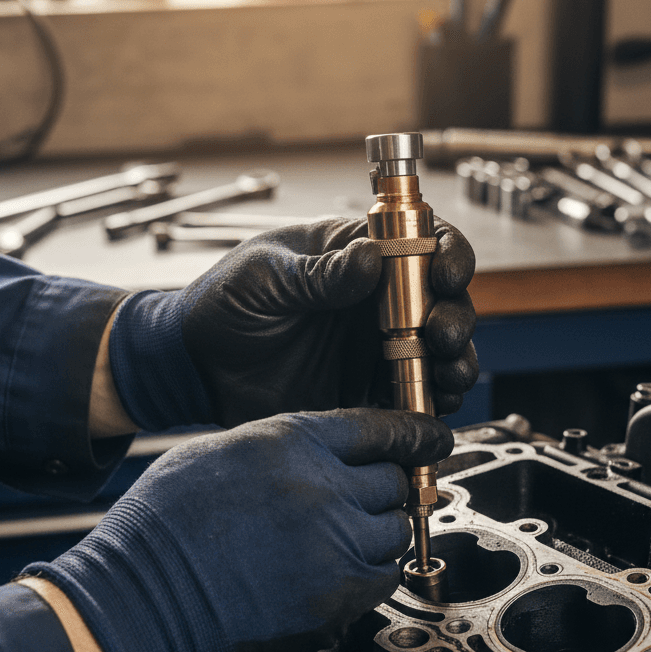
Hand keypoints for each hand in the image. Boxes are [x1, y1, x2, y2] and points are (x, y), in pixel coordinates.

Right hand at [22, 408, 452, 651]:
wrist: (136, 606)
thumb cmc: (159, 532)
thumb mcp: (216, 456)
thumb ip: (279, 451)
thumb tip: (317, 457)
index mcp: (290, 442)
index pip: (379, 429)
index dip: (412, 434)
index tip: (431, 439)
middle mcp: (323, 487)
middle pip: (394, 480)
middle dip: (385, 488)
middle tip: (368, 501)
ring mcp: (335, 545)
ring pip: (395, 530)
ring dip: (377, 532)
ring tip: (341, 541)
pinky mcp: (338, 601)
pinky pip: (384, 578)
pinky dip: (371, 573)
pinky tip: (338, 573)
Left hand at [108, 217, 477, 430]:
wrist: (195, 370)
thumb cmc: (221, 306)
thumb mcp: (265, 277)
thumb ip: (319, 272)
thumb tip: (371, 259)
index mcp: (354, 255)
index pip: (420, 242)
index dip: (446, 253)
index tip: (445, 274)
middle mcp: (375, 301)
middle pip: (442, 302)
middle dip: (455, 316)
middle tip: (440, 334)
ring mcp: (375, 349)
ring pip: (439, 354)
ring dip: (455, 363)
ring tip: (446, 374)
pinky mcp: (366, 393)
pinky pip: (414, 400)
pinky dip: (431, 406)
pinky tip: (429, 409)